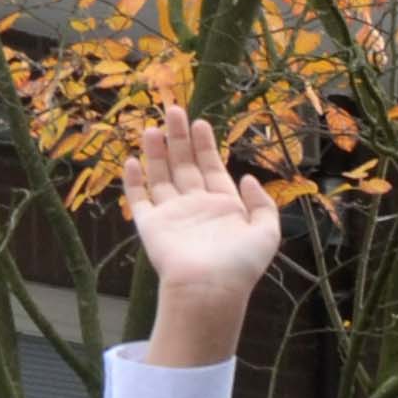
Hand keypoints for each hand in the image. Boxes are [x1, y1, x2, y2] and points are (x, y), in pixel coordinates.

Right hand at [124, 110, 280, 365]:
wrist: (209, 287)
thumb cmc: (240, 263)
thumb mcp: (266, 232)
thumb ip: (262, 204)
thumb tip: (248, 177)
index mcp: (224, 206)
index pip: (212, 168)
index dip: (206, 146)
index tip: (200, 123)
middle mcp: (196, 206)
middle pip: (185, 165)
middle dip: (179, 138)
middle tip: (173, 110)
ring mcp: (172, 214)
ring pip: (161, 176)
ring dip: (157, 152)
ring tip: (153, 127)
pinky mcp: (151, 225)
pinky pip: (139, 199)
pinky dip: (134, 180)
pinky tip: (131, 160)